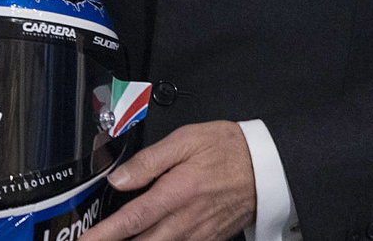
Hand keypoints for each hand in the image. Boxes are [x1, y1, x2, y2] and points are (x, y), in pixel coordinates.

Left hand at [80, 121, 255, 240]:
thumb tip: (119, 178)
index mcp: (176, 194)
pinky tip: (147, 238)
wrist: (268, 168)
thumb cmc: (229, 150)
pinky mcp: (207, 240)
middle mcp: (185, 221)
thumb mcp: (187, 140)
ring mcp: (197, 235)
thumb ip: (150, 160)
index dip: (104, 235)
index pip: (131, 220)